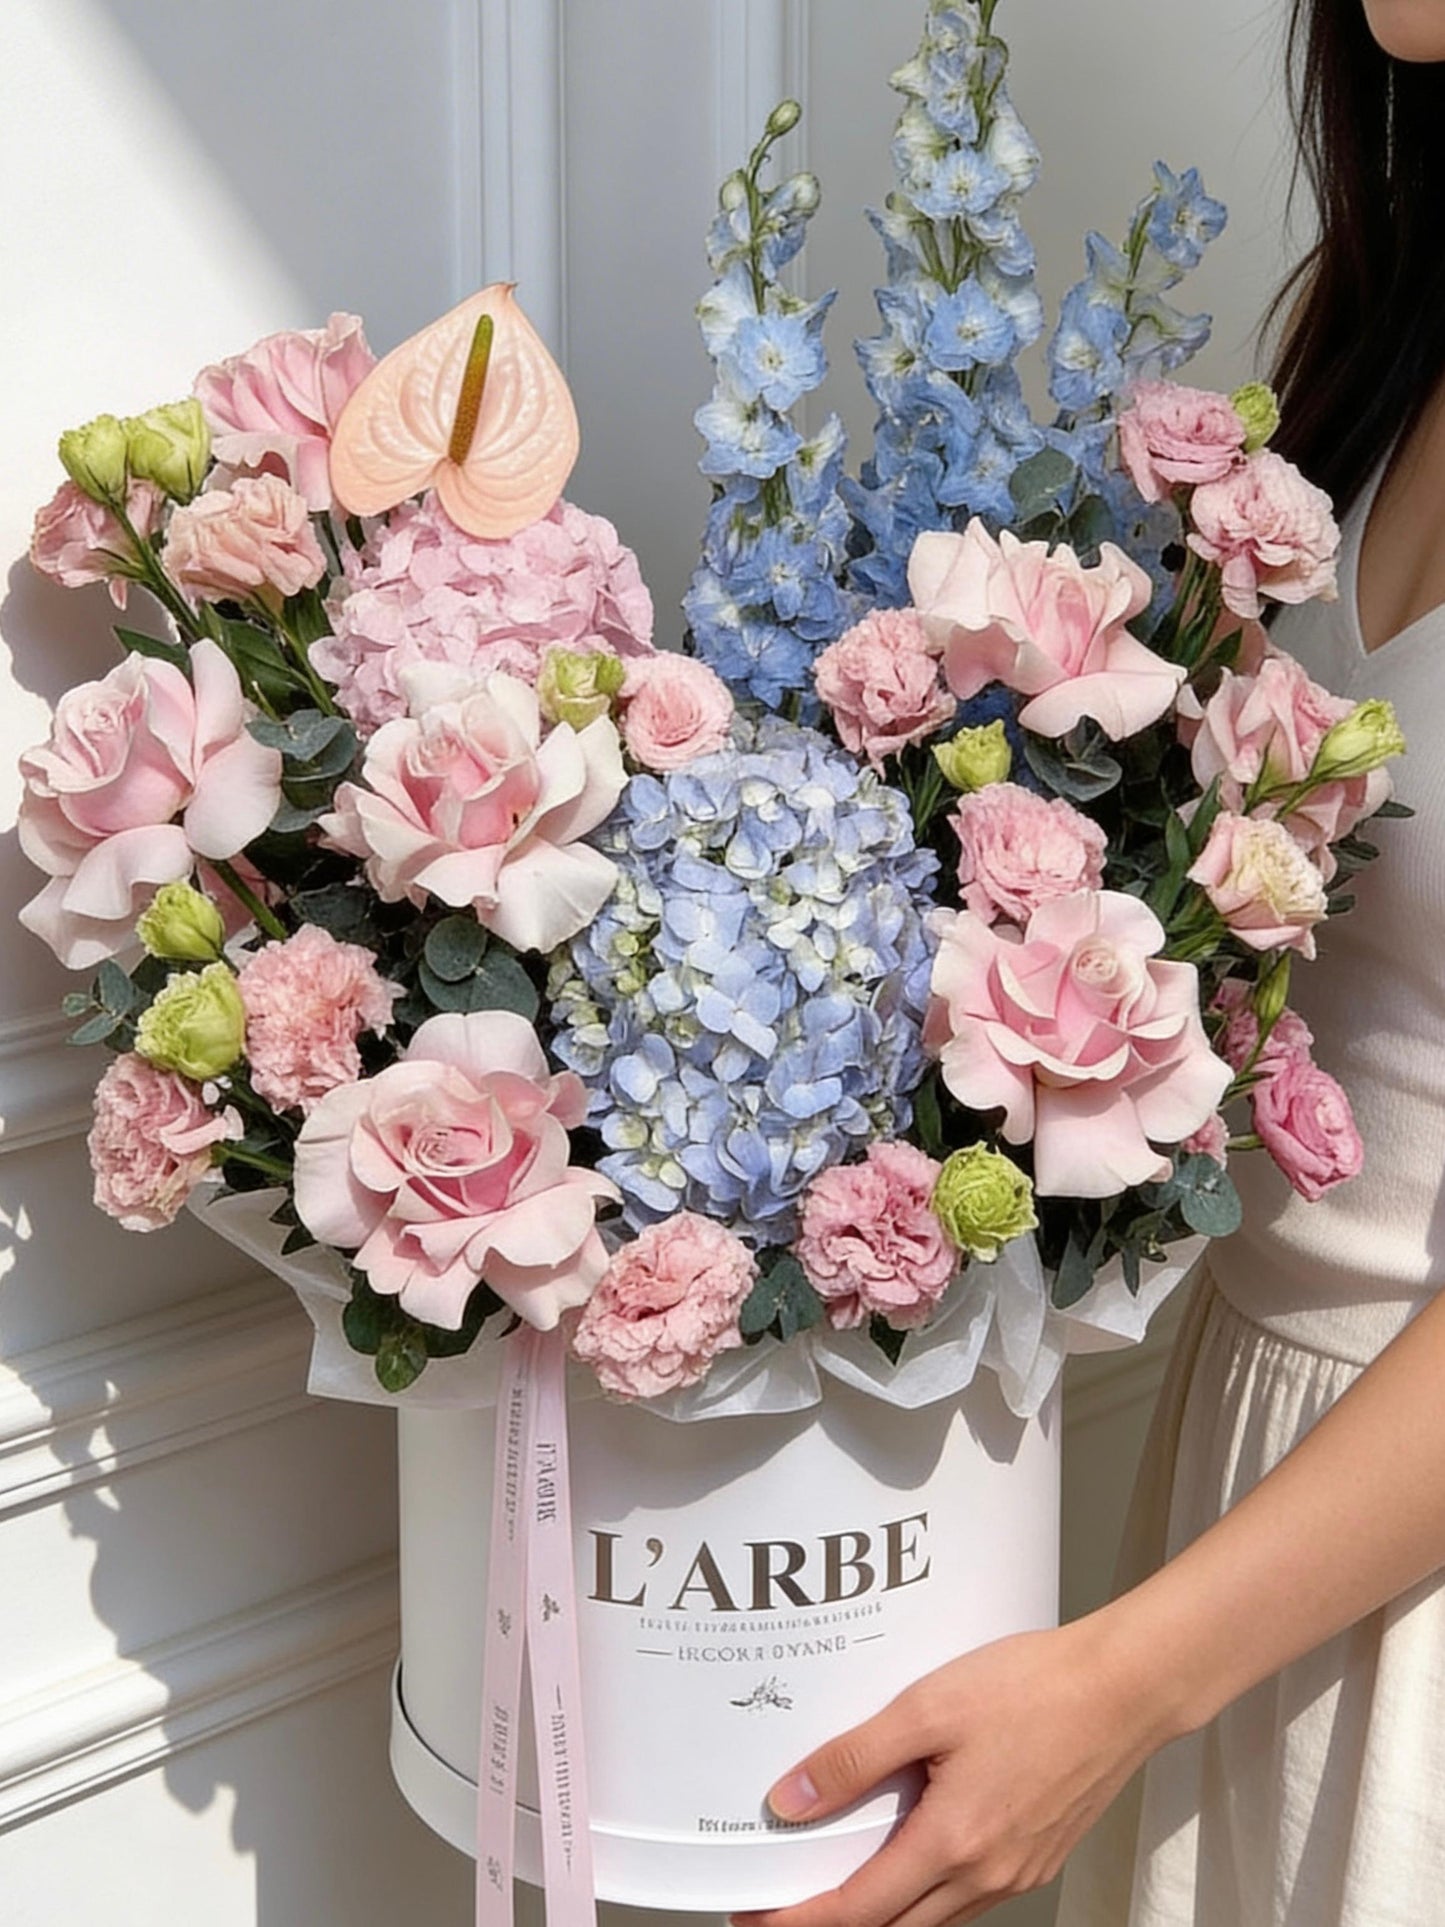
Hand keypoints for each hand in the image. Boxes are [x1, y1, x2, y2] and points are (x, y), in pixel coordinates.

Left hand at [731, 1612, 1165, 1926]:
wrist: (1124, 1688)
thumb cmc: (1034, 1688)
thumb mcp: (927, 1708)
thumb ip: (854, 1757)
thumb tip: (790, 1800)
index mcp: (954, 1843)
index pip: (857, 1910)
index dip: (798, 1920)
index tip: (753, 1919)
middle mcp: (986, 1875)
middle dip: (833, 1925)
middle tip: (780, 1910)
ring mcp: (1017, 1872)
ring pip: (933, 1919)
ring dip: (882, 1913)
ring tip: (835, 1884)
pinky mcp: (1038, 1857)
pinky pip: (967, 1898)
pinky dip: (925, 1894)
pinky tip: (910, 1858)